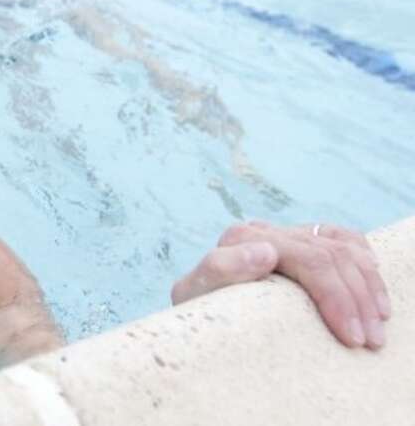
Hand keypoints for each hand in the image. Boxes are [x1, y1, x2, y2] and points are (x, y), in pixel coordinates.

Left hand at [171, 221, 389, 349]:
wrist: (194, 306)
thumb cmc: (198, 308)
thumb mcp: (194, 295)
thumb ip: (219, 269)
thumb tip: (265, 252)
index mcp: (242, 239)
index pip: (306, 259)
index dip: (335, 296)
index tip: (351, 337)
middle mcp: (264, 231)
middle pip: (328, 255)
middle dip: (356, 299)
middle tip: (370, 342)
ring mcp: (284, 234)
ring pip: (340, 246)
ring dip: (367, 285)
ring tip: (379, 324)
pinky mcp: (298, 242)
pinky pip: (339, 237)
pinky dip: (362, 256)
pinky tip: (374, 277)